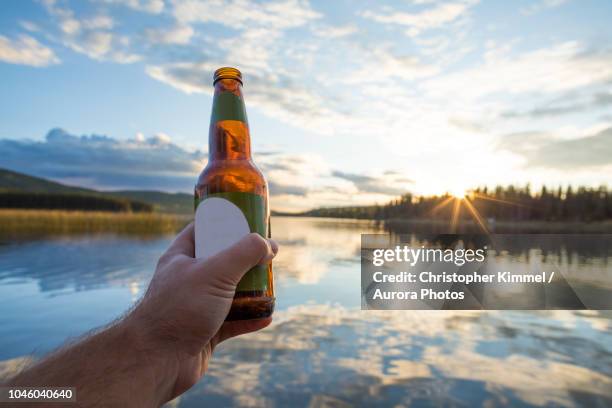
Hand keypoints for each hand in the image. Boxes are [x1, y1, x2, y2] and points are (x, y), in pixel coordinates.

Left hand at [127, 222, 277, 401]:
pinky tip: (266, 317)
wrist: (157, 362)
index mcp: (182, 257)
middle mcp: (188, 279)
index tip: (248, 220)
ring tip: (272, 285)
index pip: (204, 230)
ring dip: (251, 290)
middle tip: (268, 255)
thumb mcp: (215, 272)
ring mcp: (196, 306)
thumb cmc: (179, 310)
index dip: (225, 222)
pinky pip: (233, 321)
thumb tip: (269, 245)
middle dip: (246, 259)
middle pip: (222, 261)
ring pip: (229, 292)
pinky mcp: (205, 331)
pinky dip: (250, 318)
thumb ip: (244, 253)